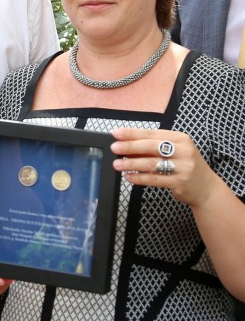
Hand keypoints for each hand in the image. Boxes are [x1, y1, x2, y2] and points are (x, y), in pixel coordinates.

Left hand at [110, 127, 224, 208]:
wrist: (206, 187)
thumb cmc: (184, 165)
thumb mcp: (173, 151)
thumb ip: (152, 148)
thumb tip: (125, 145)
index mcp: (180, 138)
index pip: (152, 133)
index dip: (133, 133)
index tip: (116, 133)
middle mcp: (184, 151)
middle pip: (151, 147)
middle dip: (130, 147)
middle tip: (115, 148)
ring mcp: (183, 167)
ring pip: (152, 164)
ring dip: (132, 163)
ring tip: (117, 165)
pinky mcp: (180, 182)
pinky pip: (155, 179)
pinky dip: (140, 178)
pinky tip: (129, 177)